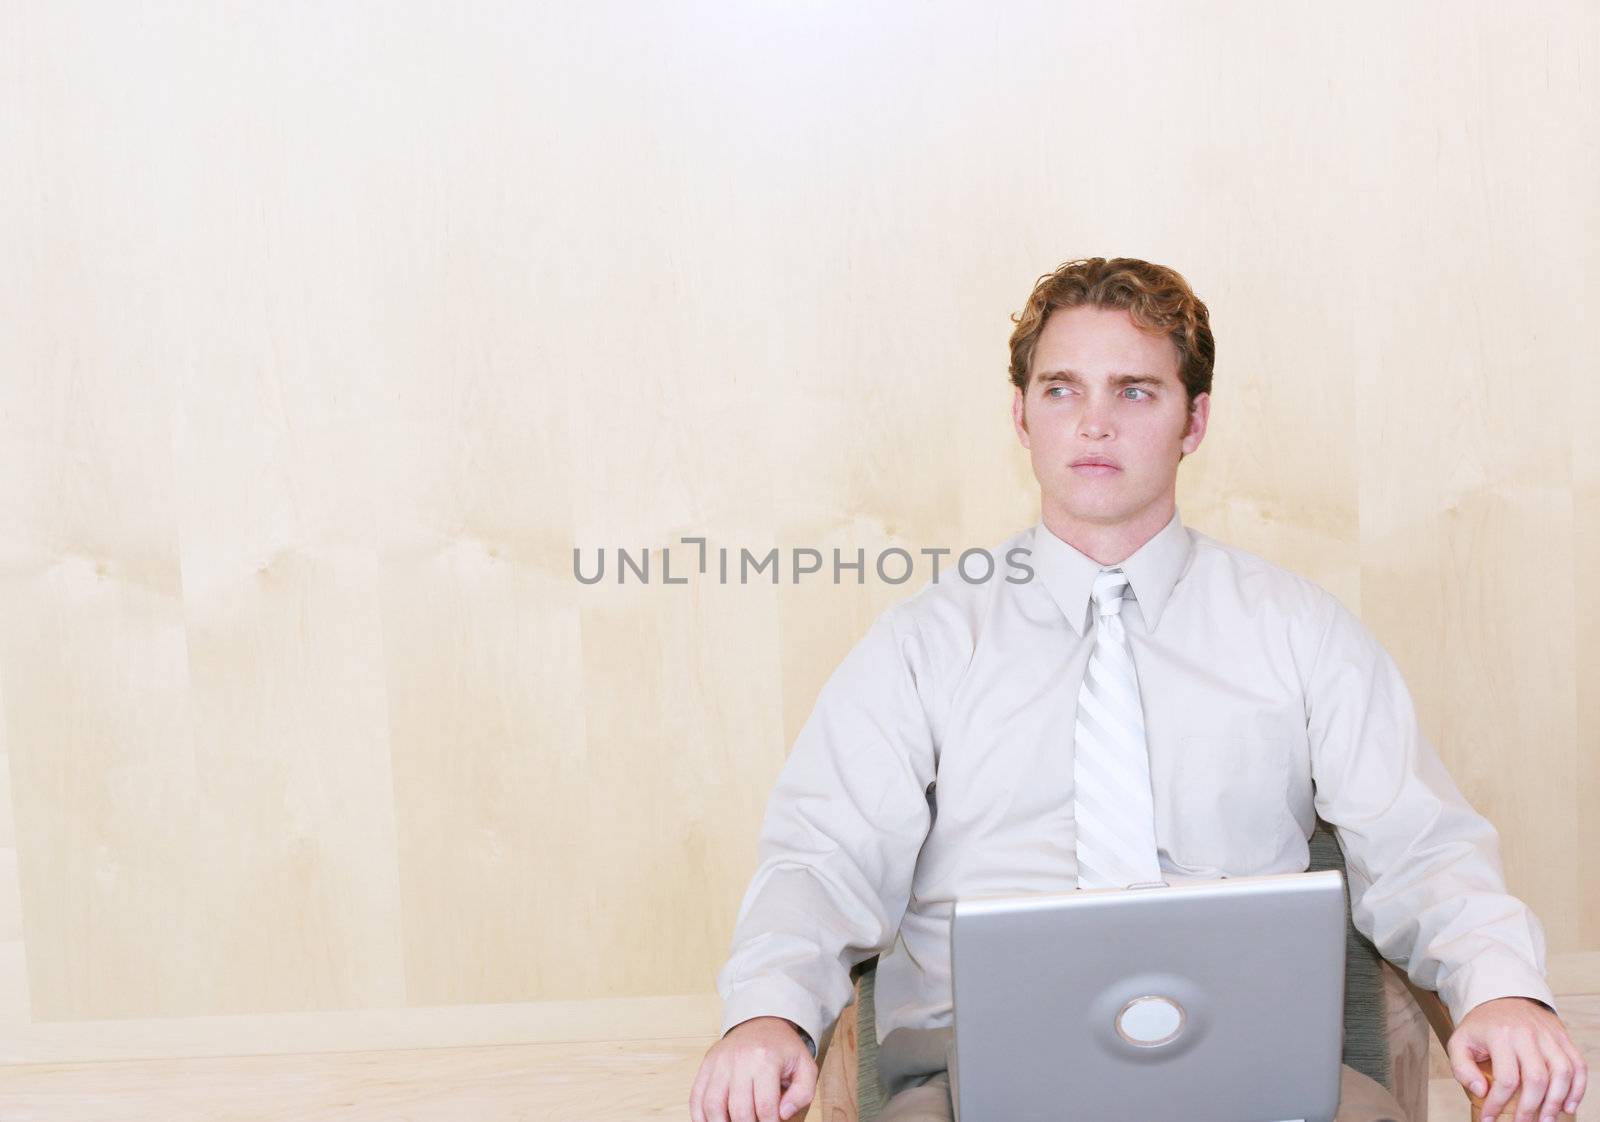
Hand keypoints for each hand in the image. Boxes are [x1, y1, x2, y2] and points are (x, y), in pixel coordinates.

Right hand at [690, 1015, 818, 1121]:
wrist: (762, 1023)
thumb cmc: (783, 1049)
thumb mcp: (805, 1066)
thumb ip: (802, 1093)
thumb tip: (782, 1114)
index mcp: (766, 1058)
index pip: (765, 1107)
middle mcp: (739, 1059)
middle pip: (739, 1109)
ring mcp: (719, 1061)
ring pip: (712, 1104)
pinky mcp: (707, 1065)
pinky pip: (696, 1096)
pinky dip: (700, 1116)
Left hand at [1446, 996, 1587, 1121]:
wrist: (1503, 996)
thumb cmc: (1482, 1025)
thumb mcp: (1460, 1041)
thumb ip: (1462, 1068)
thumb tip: (1481, 1092)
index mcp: (1499, 1035)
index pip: (1505, 1078)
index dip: (1498, 1104)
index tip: (1489, 1120)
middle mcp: (1527, 1034)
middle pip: (1537, 1079)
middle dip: (1531, 1109)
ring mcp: (1548, 1035)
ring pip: (1562, 1073)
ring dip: (1557, 1102)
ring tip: (1547, 1120)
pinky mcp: (1563, 1037)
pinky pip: (1578, 1065)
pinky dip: (1578, 1088)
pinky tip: (1569, 1105)